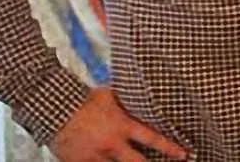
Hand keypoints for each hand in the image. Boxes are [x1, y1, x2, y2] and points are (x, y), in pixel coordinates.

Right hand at [51, 87, 188, 160]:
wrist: (56, 109)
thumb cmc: (83, 100)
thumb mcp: (109, 94)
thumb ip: (127, 97)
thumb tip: (142, 85)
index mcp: (122, 125)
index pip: (152, 139)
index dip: (170, 148)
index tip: (183, 155)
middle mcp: (112, 144)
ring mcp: (97, 156)